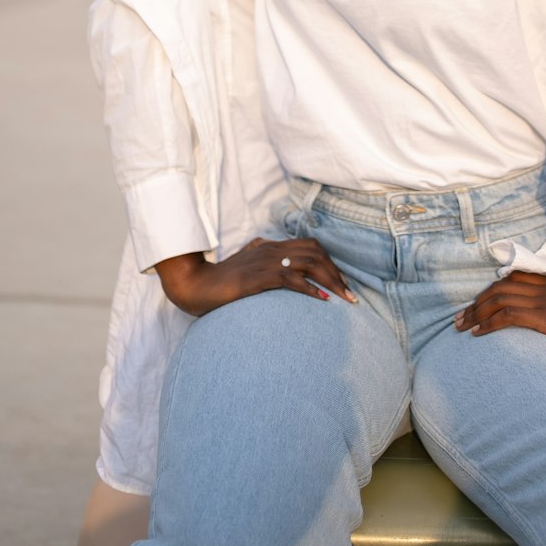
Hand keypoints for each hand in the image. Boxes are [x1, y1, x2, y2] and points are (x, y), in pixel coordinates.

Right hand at [155, 238, 357, 316]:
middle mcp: (271, 249)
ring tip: (345, 298)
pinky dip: (311, 288)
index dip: (330, 263)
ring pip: (309, 263)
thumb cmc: (220, 279)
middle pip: (316, 253)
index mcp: (270, 245)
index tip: (342, 283)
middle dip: (337, 273)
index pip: (310, 246)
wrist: (196, 285)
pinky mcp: (259, 276)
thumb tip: (275, 259)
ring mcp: (265, 261)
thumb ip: (261, 258)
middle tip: (350, 295)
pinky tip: (322, 300)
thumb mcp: (245, 264)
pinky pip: (291, 278)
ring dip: (331, 280)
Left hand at [453, 271, 545, 344]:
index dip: (492, 289)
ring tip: (462, 325)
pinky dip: (489, 324)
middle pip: (501, 287)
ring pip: (500, 300)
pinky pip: (509, 316)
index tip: (478, 301)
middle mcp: (545, 288)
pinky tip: (478, 333)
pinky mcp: (545, 317)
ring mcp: (544, 301)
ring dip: (476, 313)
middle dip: (478, 301)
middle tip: (461, 316)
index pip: (515, 278)